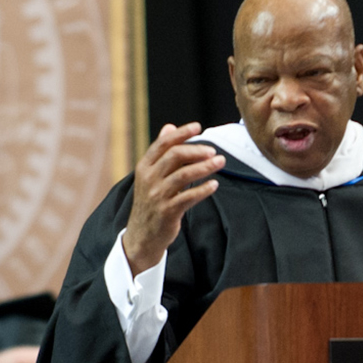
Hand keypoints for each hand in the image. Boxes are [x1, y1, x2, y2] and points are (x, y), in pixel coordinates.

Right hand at [122, 123, 222, 272]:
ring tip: (220, 162)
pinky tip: (214, 185)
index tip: (198, 127)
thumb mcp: (150, 176)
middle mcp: (148, 179)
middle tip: (214, 151)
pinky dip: (203, 190)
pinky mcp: (167, 212)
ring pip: (184, 175)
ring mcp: (157, 196)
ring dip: (205, 167)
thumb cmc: (151, 202)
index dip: (181, 133)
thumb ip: (161, 153)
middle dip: (197, 150)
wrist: (142, 236)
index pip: (163, 144)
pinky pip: (188, 197)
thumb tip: (169, 127)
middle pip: (174, 156)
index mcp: (144, 167)